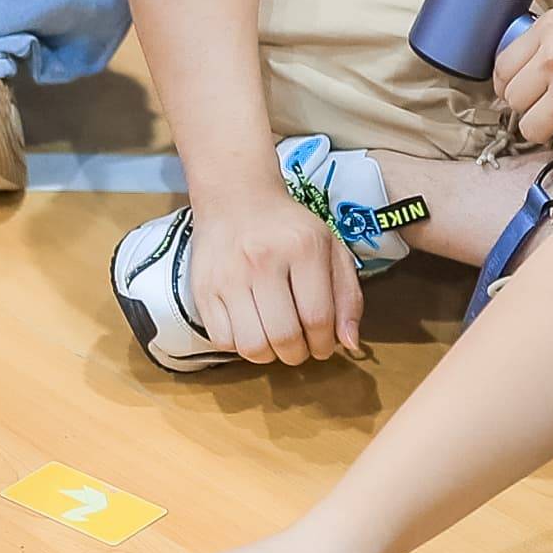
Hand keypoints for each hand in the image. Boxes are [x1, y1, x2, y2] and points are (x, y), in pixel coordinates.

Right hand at [181, 161, 358, 365]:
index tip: (323, 345)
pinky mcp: (203, 289)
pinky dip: (240, 346)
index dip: (324, 344)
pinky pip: (223, 341)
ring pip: (251, 346)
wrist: (236, 197)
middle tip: (300, 346)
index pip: (318, 318)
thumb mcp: (331, 250)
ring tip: (274, 340)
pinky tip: (250, 328)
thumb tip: (349, 344)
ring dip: (269, 355)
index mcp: (303, 247)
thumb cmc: (288, 229)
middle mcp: (263, 260)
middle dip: (298, 354)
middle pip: (284, 337)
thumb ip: (347, 297)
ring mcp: (228, 275)